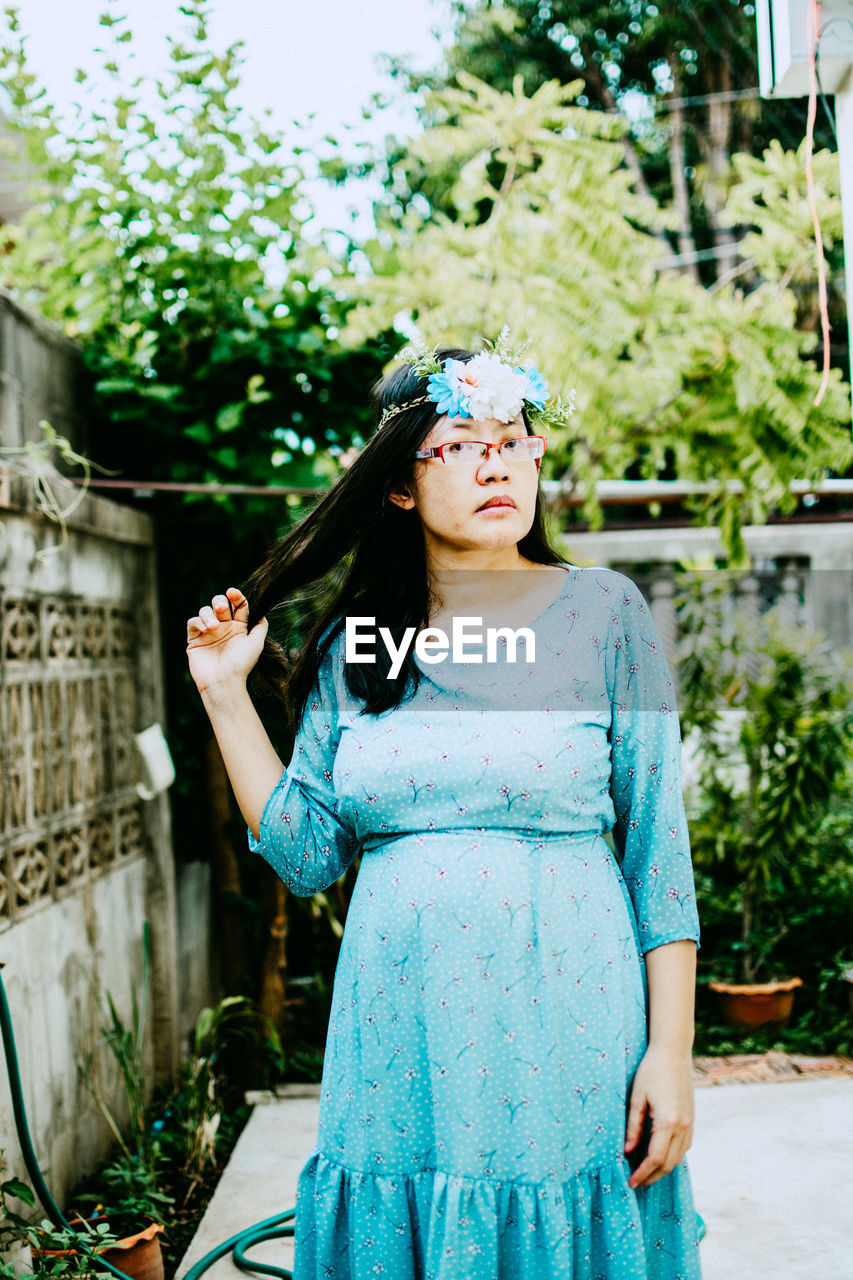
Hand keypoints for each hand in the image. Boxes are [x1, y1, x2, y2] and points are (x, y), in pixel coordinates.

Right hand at [186, 587, 268, 691]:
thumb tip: (261, 610)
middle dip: (220, 601)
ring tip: (214, 627)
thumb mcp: (256, 643)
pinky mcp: (195, 639)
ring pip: (205, 610)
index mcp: (239, 627)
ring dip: (209, 614)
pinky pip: (193, 622)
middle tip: (222, 608)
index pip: (238, 606)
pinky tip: (205, 629)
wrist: (223, 681)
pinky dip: (198, 621)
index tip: (233, 593)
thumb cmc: (241, 664)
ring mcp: (208, 633)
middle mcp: (224, 628)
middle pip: (220, 604)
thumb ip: (260, 625)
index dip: (236, 597)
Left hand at [624, 1045, 693, 1189]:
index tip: (630, 1182)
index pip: (655, 1158)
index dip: (642, 1173)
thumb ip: (633, 1126)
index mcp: (668, 1122)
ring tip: (645, 1172)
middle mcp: (683, 1126)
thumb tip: (627, 1151)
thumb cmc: (651, 1071)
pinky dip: (672, 1156)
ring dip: (663, 1169)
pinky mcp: (692, 1119)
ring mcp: (690, 1124)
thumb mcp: (637, 1098)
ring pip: (679, 1158)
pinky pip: (684, 1147)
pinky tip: (659, 1155)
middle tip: (636, 1182)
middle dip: (652, 1176)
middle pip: (668, 1163)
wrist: (673, 1052)